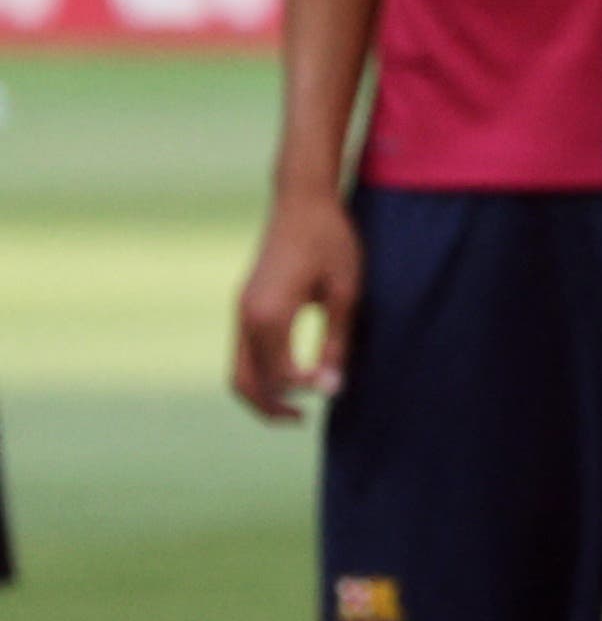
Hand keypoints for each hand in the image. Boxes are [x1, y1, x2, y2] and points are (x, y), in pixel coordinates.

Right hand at [232, 188, 361, 421]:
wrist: (302, 201)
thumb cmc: (331, 241)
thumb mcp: (345, 291)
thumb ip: (336, 341)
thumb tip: (330, 388)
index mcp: (269, 314)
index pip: (281, 374)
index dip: (307, 388)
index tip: (335, 385)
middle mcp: (246, 317)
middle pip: (247, 383)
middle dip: (272, 407)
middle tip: (303, 419)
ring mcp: (240, 311)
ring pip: (238, 372)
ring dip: (261, 395)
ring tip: (293, 410)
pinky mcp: (244, 306)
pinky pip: (242, 354)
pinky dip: (258, 374)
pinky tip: (287, 376)